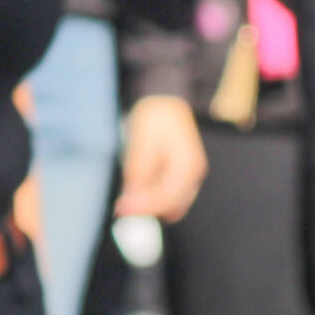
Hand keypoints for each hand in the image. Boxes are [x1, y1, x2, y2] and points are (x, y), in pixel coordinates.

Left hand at [116, 95, 206, 222]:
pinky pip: (169, 196)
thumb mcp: (140, 146)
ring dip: (150, 204)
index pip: (167, 199)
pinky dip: (153, 197)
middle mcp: (194, 176)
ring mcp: (191, 177)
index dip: (142, 208)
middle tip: (121, 206)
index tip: (120, 209)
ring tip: (129, 191)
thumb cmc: (153, 120)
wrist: (165, 103)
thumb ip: (137, 176)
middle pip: (172, 208)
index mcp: (187, 167)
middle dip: (147, 210)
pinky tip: (138, 186)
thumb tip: (128, 203)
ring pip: (171, 205)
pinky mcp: (183, 177)